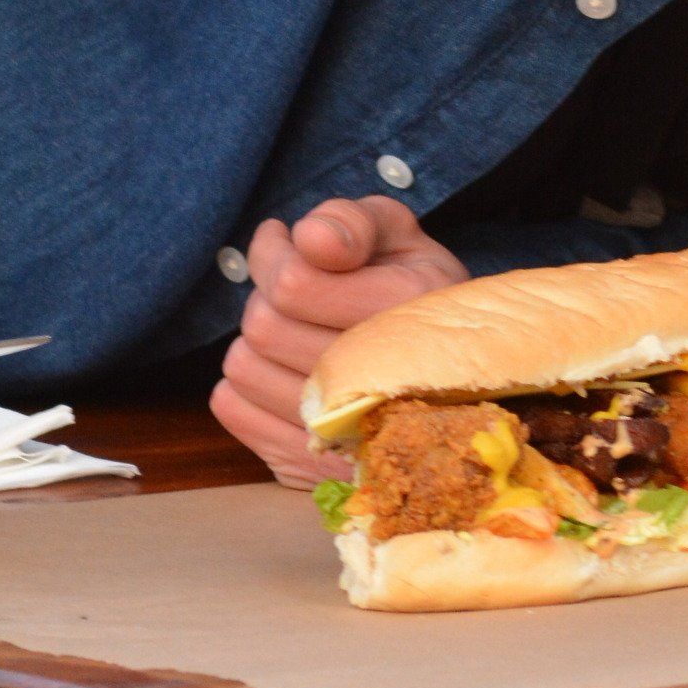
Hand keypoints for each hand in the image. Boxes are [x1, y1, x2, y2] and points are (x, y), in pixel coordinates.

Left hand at [211, 197, 469, 487]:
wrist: (453, 377)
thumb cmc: (414, 292)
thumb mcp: (399, 236)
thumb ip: (353, 221)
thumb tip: (310, 239)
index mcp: (409, 311)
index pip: (292, 284)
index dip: (277, 254)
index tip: (293, 245)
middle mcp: (382, 381)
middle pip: (264, 327)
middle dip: (268, 298)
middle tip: (297, 289)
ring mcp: (349, 435)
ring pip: (244, 369)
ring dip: (258, 342)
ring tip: (296, 330)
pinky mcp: (315, 466)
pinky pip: (234, 410)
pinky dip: (245, 384)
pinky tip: (285, 370)